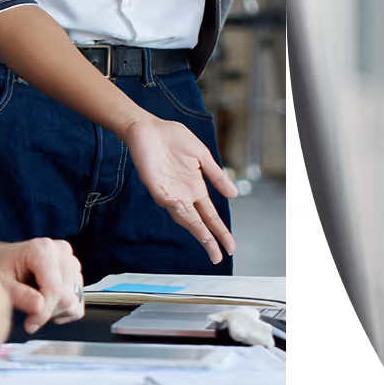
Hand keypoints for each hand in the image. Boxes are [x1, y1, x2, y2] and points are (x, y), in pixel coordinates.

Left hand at [0, 237, 83, 332]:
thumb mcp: (1, 283)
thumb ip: (20, 296)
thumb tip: (40, 308)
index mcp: (43, 249)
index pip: (55, 289)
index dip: (44, 313)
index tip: (30, 324)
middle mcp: (61, 252)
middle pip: (66, 296)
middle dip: (48, 313)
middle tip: (29, 317)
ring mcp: (70, 261)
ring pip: (74, 301)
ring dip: (56, 312)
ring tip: (36, 306)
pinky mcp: (75, 273)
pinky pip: (78, 302)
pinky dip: (64, 310)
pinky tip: (47, 304)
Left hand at [122, 115, 237, 263]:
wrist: (149, 128)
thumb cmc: (174, 139)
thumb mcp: (202, 156)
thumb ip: (216, 175)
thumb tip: (234, 195)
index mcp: (195, 188)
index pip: (210, 215)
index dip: (220, 231)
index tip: (231, 247)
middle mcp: (182, 194)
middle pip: (198, 222)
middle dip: (209, 239)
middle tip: (219, 256)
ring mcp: (168, 192)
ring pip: (182, 216)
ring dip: (194, 227)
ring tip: (205, 239)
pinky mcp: (154, 185)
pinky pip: (164, 198)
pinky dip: (173, 204)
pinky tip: (181, 208)